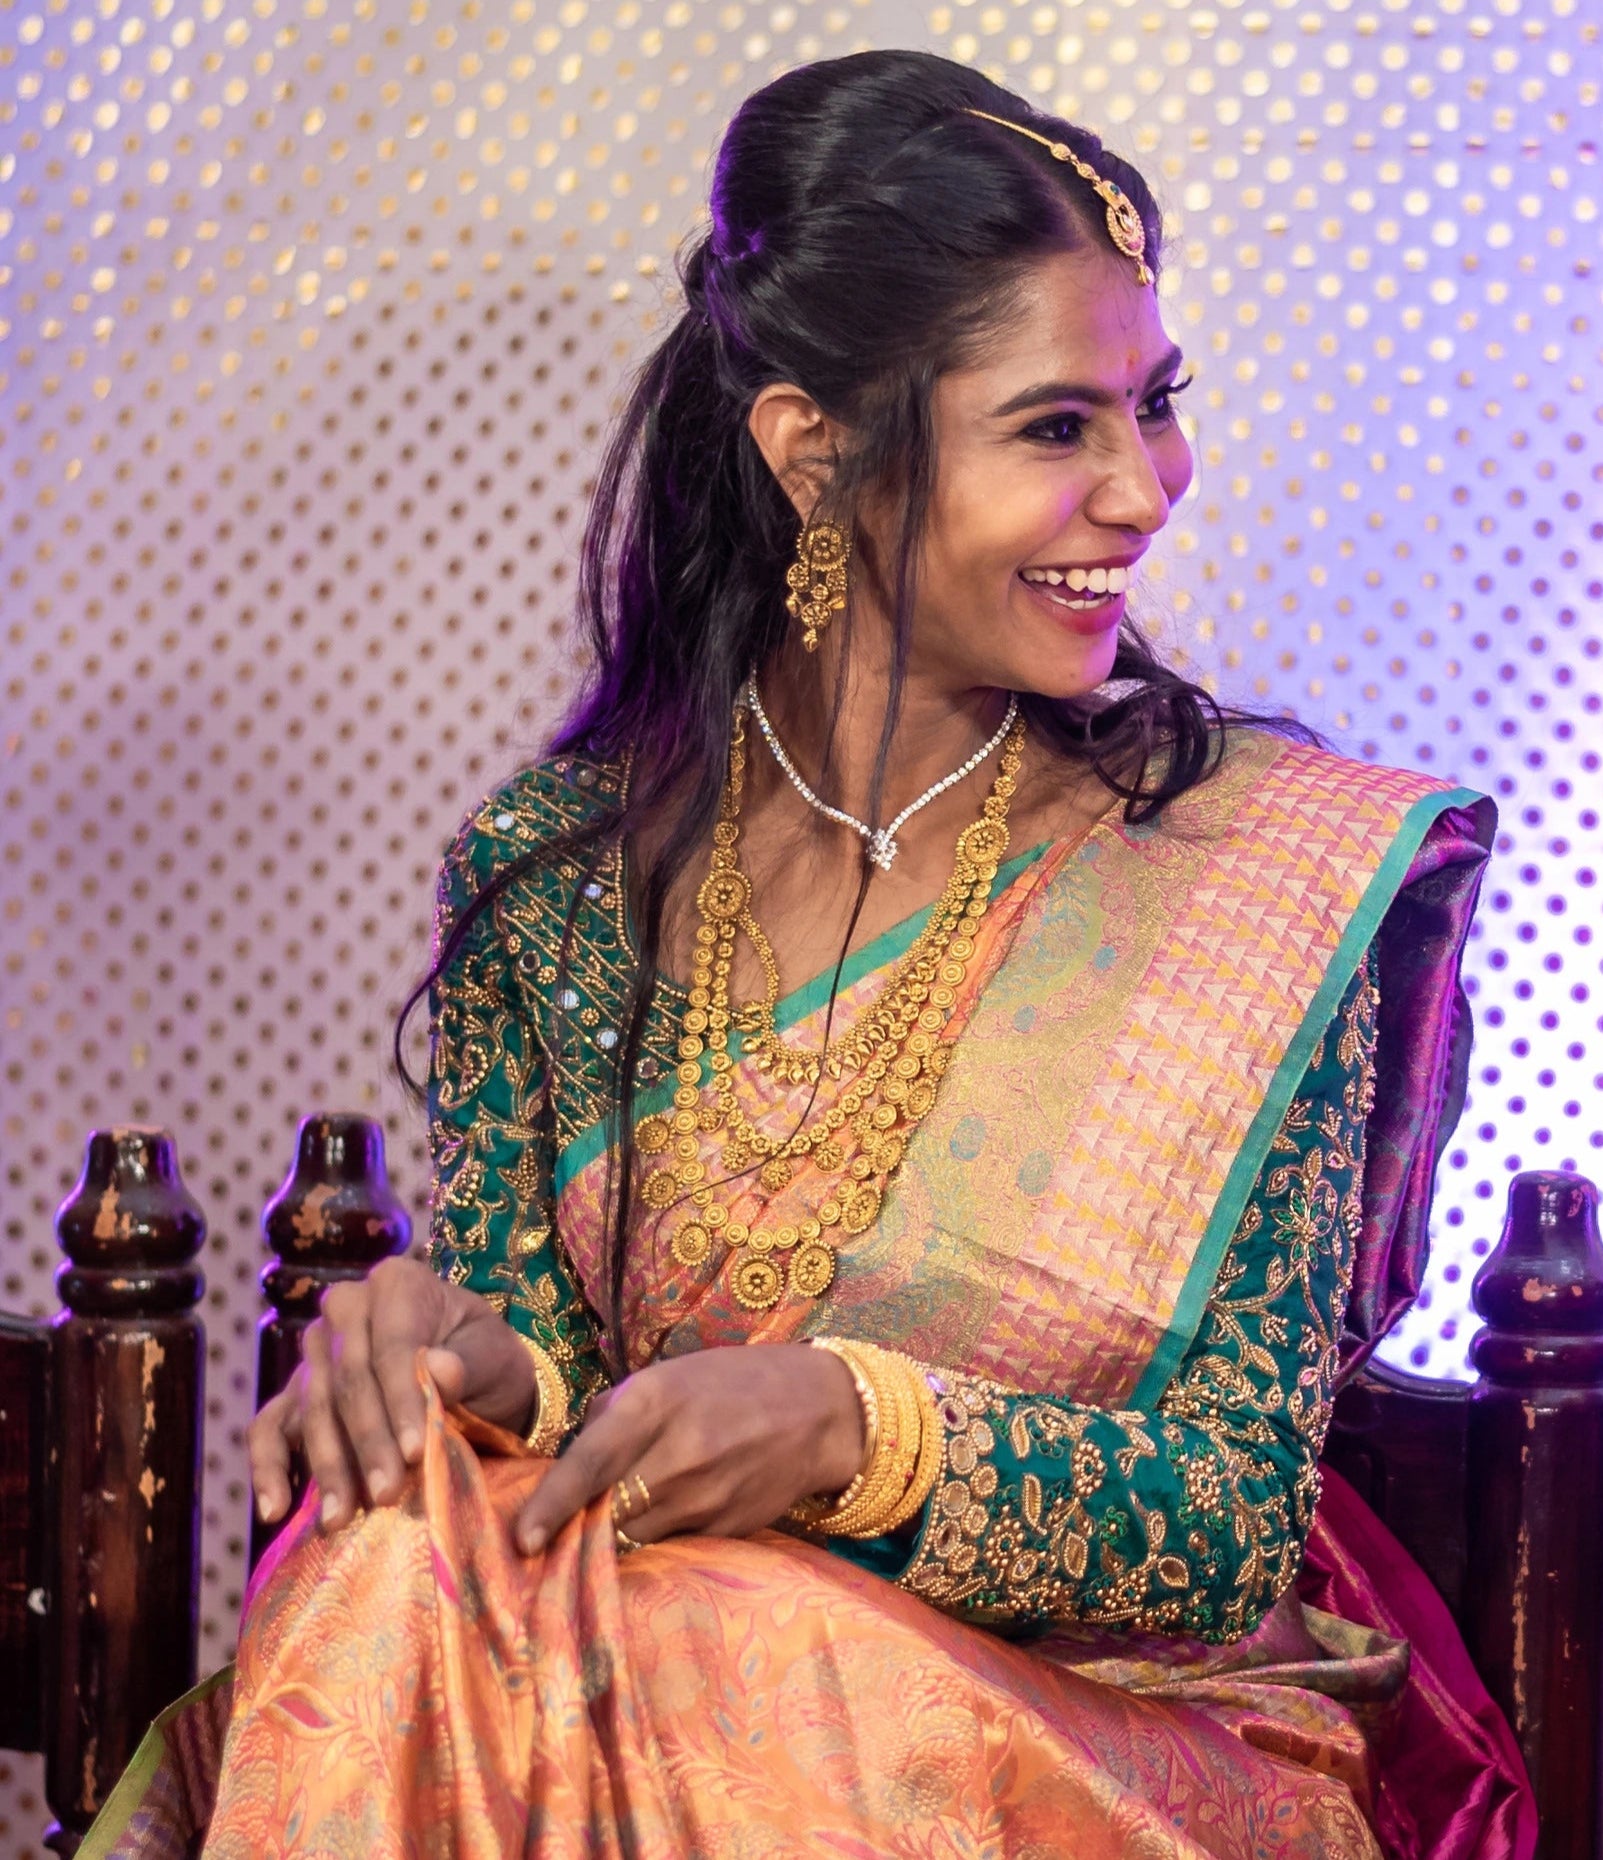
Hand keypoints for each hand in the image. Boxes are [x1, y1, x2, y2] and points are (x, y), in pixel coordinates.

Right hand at [248, 1255, 535, 1531]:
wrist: (475, 1382)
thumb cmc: (486, 1362)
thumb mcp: (495, 1358)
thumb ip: (468, 1365)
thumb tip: (435, 1370)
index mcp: (398, 1284)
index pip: (392, 1347)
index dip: (402, 1401)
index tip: (418, 1452)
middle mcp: (346, 1308)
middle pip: (347, 1380)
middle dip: (367, 1443)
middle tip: (386, 1494)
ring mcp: (315, 1352)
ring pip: (311, 1409)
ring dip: (326, 1467)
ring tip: (340, 1519)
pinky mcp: (294, 1395)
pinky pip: (269, 1428)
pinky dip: (267, 1469)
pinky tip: (274, 1512)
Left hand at [511, 1342, 864, 1555]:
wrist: (819, 1412)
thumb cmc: (733, 1383)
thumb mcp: (668, 1375)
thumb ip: (615, 1413)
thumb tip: (570, 1456)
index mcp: (655, 1404)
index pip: (591, 1461)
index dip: (551, 1503)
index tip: (520, 1540)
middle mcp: (678, 1455)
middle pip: (606, 1511)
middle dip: (575, 1526)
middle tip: (546, 1536)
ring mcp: (705, 1500)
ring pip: (635, 1536)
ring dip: (615, 1533)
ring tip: (608, 1519)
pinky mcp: (725, 1530)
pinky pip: (671, 1543)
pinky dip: (656, 1536)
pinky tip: (662, 1516)